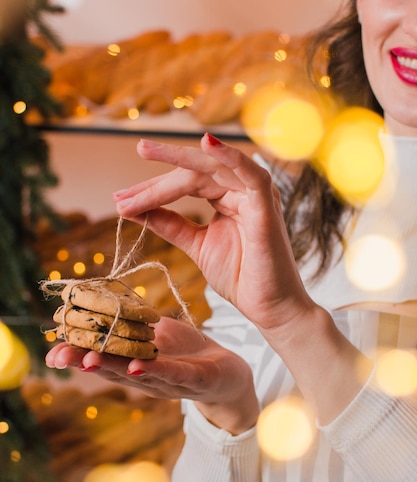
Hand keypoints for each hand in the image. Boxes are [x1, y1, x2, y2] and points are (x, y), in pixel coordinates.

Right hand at [45, 316, 258, 433]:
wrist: (229, 373)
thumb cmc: (187, 352)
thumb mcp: (155, 331)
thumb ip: (129, 321)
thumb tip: (97, 300)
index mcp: (134, 363)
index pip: (102, 356)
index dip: (78, 352)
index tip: (52, 346)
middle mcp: (147, 377)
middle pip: (113, 369)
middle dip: (85, 362)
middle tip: (59, 356)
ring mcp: (171, 382)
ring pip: (139, 374)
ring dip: (114, 367)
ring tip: (91, 359)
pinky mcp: (197, 381)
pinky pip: (176, 374)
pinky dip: (156, 370)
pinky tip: (138, 364)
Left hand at [114, 134, 312, 335]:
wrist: (269, 309)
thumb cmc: (242, 278)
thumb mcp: (197, 246)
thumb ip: (172, 225)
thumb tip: (139, 210)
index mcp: (227, 199)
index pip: (186, 184)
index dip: (153, 191)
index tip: (121, 201)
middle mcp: (241, 192)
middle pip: (194, 173)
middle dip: (156, 177)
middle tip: (125, 179)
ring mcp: (255, 197)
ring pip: (212, 168)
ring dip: (177, 160)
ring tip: (145, 151)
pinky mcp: (267, 207)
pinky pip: (250, 174)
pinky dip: (230, 156)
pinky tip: (205, 143)